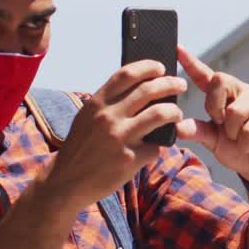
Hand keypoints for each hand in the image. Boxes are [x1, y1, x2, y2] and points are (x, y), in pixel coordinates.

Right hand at [43, 60, 187, 208]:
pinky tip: (157, 146)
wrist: (67, 181)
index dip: (148, 67)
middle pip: (149, 90)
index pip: (127, 74)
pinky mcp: (129, 160)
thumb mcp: (88, 117)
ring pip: (160, 114)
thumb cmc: (82, 146)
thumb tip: (141, 86)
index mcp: (97, 103)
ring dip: (174, 111)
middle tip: (181, 84)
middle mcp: (108, 117)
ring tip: (177, 113)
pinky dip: (159, 145)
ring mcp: (119, 138)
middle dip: (171, 84)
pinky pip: (156, 146)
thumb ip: (109, 102)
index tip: (161, 67)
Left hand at [175, 45, 248, 183]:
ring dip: (233, 133)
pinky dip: (246, 143)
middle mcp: (242, 91)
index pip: (206, 75)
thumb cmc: (237, 148)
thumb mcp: (212, 140)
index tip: (177, 49)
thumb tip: (177, 127)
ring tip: (240, 140)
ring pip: (235, 110)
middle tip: (221, 125)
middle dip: (215, 107)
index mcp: (224, 95)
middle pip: (220, 81)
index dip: (191, 62)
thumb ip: (197, 131)